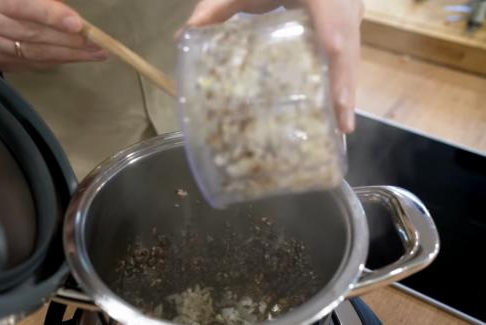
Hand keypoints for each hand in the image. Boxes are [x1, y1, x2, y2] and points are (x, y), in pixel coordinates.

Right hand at [0, 0, 108, 71]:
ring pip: (35, 52)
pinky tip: (76, 57)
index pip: (21, 6)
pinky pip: (32, 63)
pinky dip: (57, 60)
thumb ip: (41, 0)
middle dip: (70, 40)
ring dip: (70, 54)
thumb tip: (70, 15)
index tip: (77, 24)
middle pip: (33, 34)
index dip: (50, 15)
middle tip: (99, 43)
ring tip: (97, 53)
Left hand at [185, 0, 363, 132]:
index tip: (337, 100)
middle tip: (342, 127)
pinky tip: (337, 100)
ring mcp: (350, 6)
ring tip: (342, 124)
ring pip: (354, 48)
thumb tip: (181, 37)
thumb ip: (213, 8)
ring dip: (348, 85)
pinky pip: (351, 45)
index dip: (338, 66)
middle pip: (349, 47)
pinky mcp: (348, 13)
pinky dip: (344, 73)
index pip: (333, 32)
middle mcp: (342, 1)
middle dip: (347, 88)